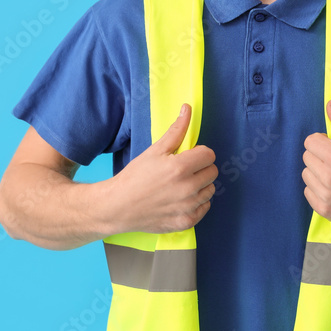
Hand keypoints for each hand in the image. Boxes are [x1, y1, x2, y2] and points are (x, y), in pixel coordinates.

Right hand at [111, 103, 217, 233]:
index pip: (209, 155)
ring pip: (210, 190)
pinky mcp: (186, 222)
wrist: (118, 207)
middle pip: (212, 172)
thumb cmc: (135, 176)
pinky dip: (197, 203)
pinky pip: (205, 207)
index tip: (187, 157)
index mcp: (180, 167)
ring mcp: (187, 207)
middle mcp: (187, 188)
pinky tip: (182, 199)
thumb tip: (187, 108)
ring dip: (200, 186)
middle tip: (183, 171)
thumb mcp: (155, 150)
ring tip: (181, 185)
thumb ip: (176, 130)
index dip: (199, 153)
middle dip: (200, 168)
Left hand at [301, 100, 330, 227]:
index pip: (311, 141)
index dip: (323, 141)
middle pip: (307, 157)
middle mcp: (328, 178)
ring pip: (306, 175)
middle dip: (320, 155)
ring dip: (318, 172)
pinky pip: (308, 192)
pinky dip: (318, 189)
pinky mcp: (324, 210)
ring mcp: (325, 196)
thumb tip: (330, 105)